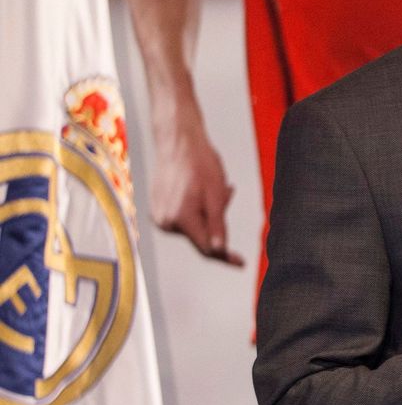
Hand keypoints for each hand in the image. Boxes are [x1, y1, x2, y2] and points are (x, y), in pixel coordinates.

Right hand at [149, 108, 243, 265]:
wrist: (177, 141)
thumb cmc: (199, 164)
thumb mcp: (216, 195)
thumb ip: (217, 225)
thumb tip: (219, 250)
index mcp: (180, 219)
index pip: (207, 249)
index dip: (225, 257)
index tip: (240, 263)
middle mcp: (165, 222)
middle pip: (201, 236)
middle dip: (217, 221)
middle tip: (226, 193)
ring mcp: (159, 215)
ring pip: (193, 226)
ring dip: (208, 213)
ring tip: (212, 188)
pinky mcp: (157, 209)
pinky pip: (183, 217)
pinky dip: (197, 208)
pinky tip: (200, 189)